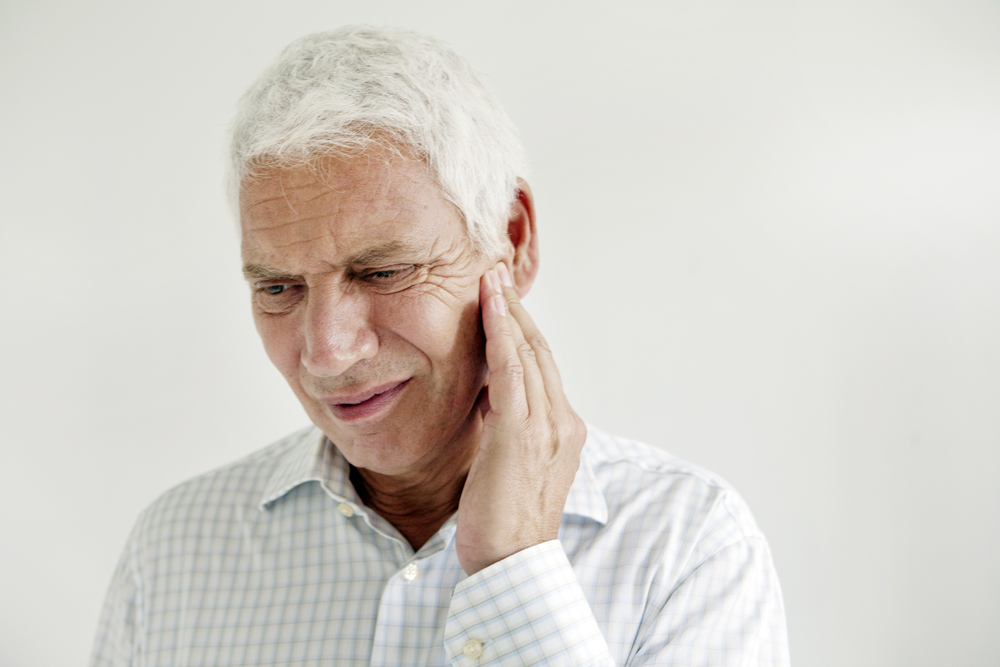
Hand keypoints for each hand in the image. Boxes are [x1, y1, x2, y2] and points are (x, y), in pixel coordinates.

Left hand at [455, 262, 586, 575]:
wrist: (511, 564)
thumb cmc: (504, 522)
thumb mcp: (509, 466)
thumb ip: (506, 429)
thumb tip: (488, 400)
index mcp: (564, 431)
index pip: (543, 368)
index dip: (524, 331)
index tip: (505, 300)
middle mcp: (564, 423)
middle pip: (540, 352)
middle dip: (518, 310)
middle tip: (498, 273)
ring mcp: (547, 427)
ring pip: (528, 354)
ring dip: (508, 312)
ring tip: (491, 278)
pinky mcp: (520, 434)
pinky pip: (512, 372)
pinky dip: (502, 335)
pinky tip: (491, 307)